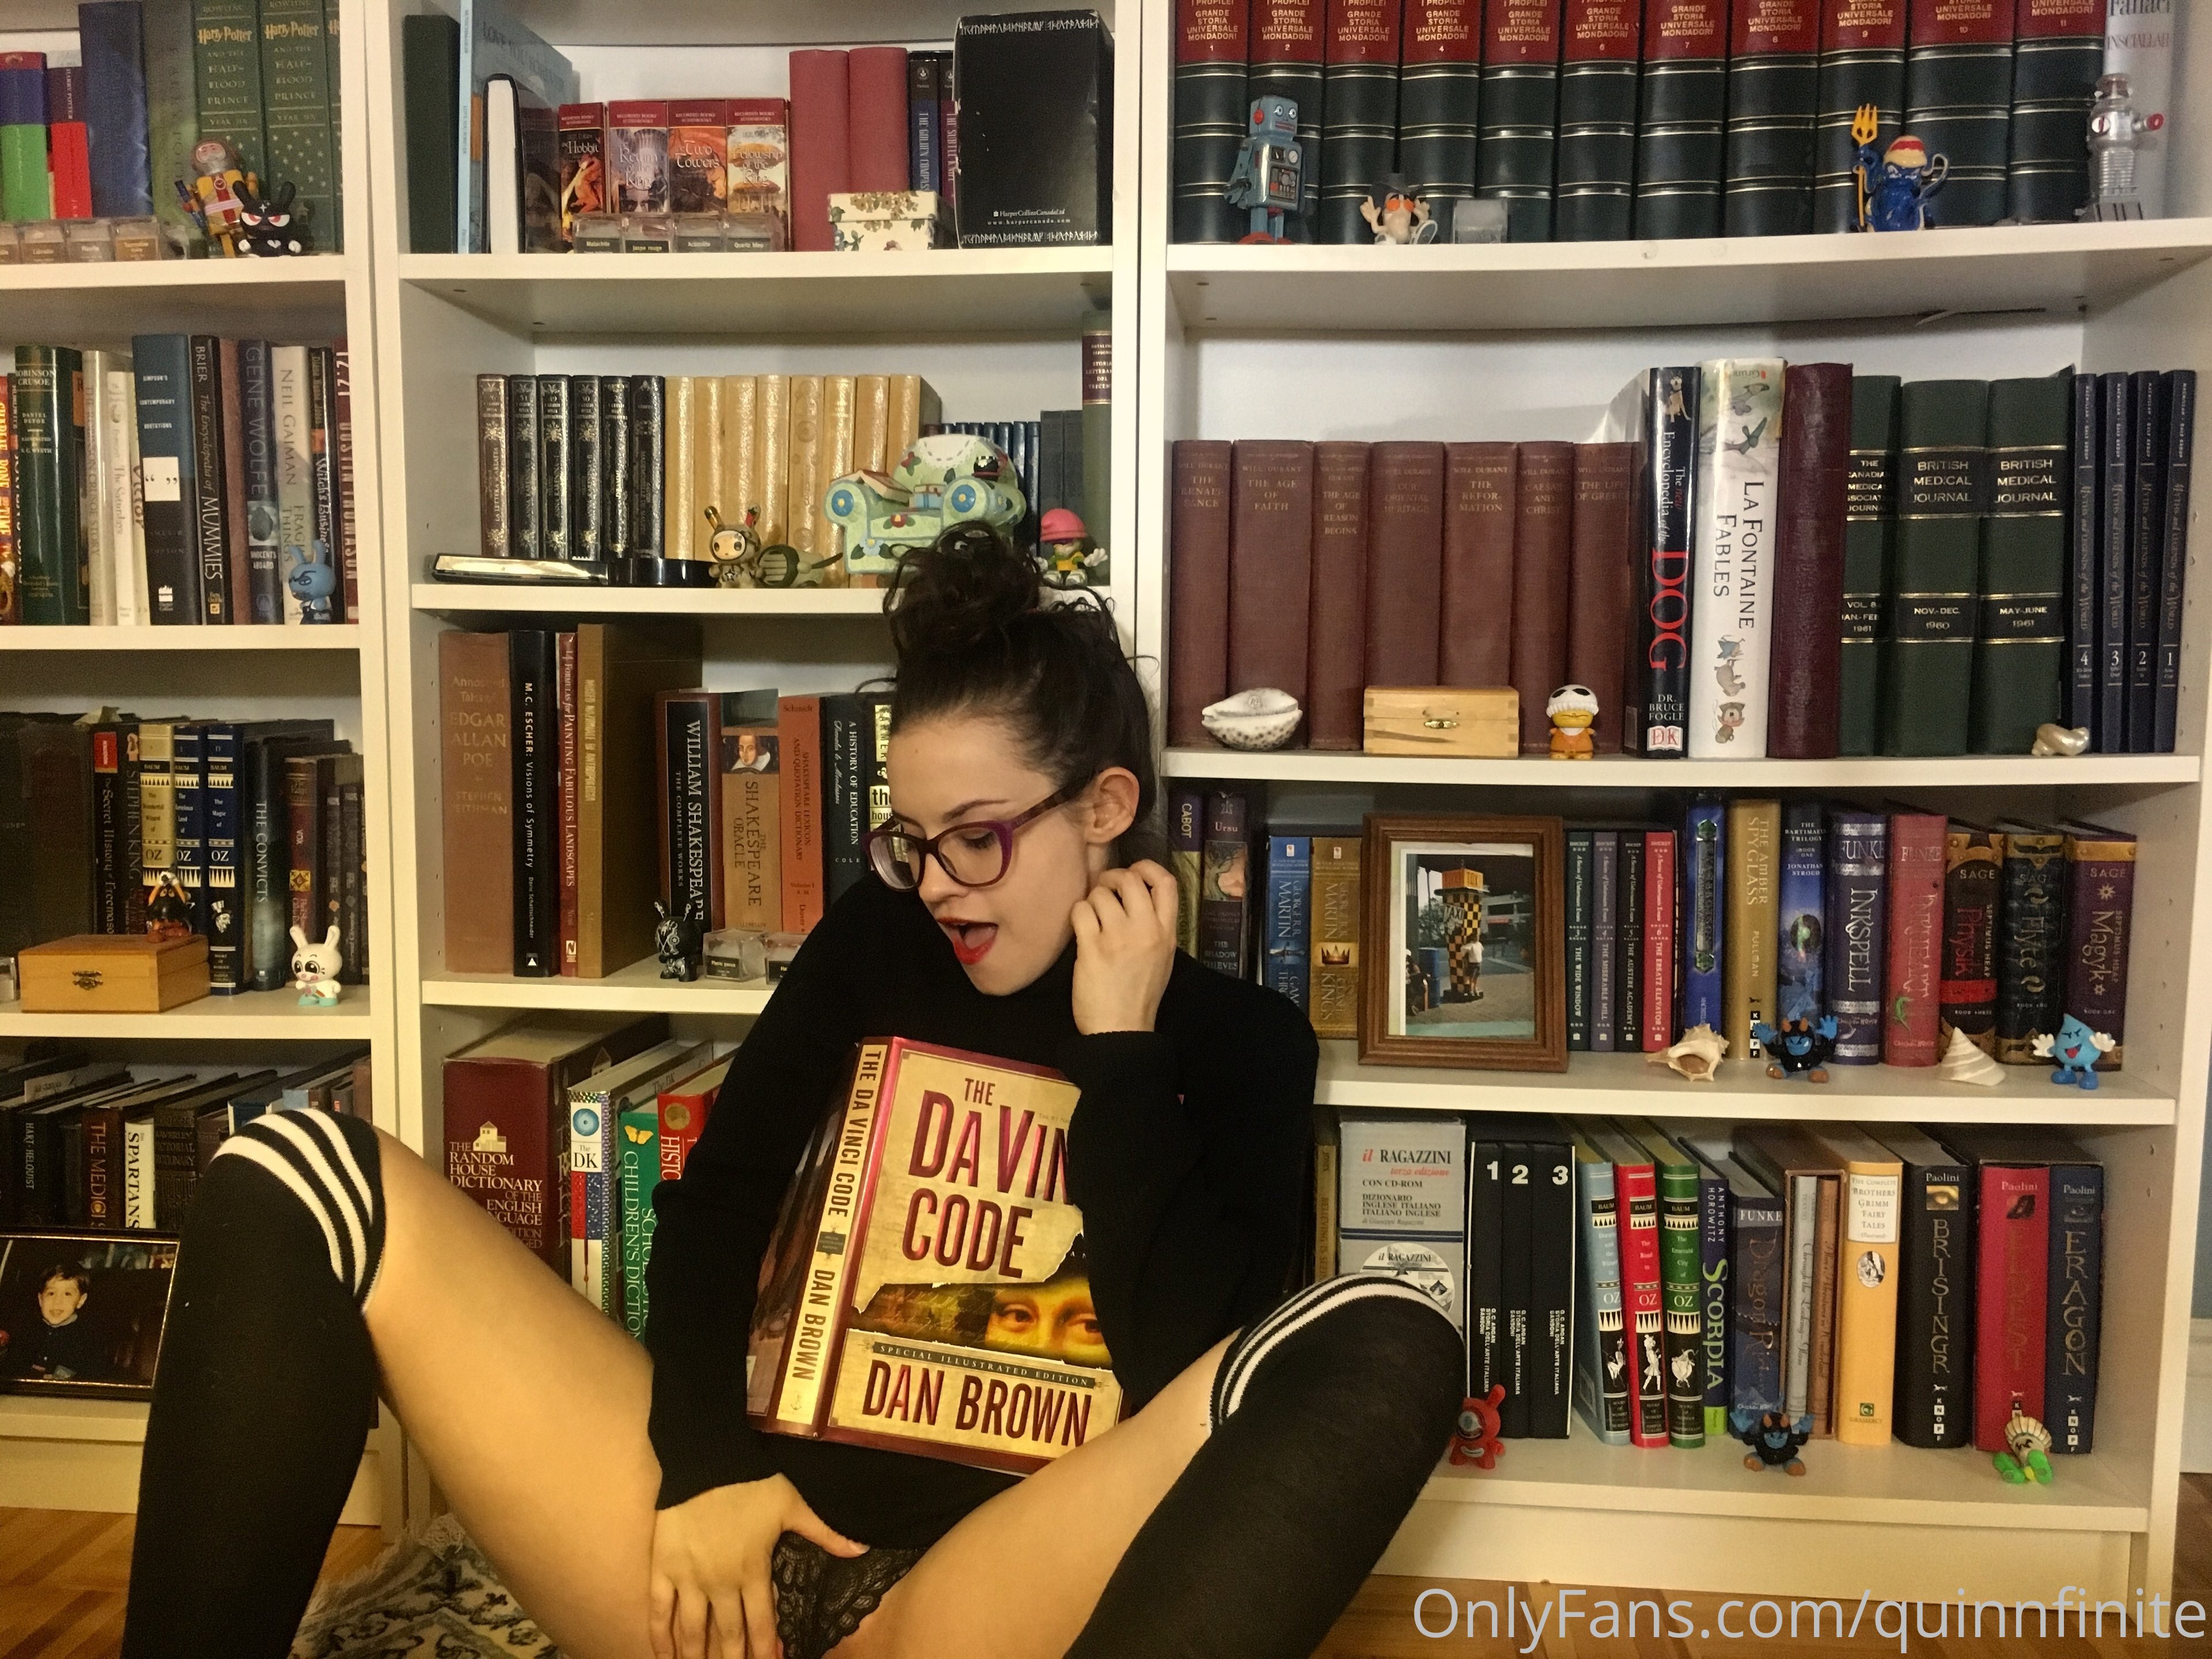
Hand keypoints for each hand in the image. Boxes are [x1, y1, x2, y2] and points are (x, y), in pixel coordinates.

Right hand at [649, 1474, 863, 1658]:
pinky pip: (658, 1610)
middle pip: (727, 1636)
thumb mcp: (793, 1505)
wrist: (706, 1461)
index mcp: (753, 1573)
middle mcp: (721, 1584)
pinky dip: (659, 1636)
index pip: (762, 1625)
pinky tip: (662, 1655)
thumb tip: (862, 1549)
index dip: (767, 1651)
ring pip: (692, 1631)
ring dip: (695, 1656)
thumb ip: (825, 1532)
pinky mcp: (663, 1569)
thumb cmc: (751, 1482)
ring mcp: (689, 1579)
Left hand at [1070, 860, 1178, 1034]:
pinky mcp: (1092, 948)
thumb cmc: (1140, 995)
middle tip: (1104, 888)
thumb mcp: (1163, 958)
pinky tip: (1081, 928)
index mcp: (1167, 933)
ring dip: (1092, 899)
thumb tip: (1138, 896)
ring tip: (1092, 917)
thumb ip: (1156, 926)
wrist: (1121, 1029)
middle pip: (1131, 879)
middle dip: (1113, 877)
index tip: (1135, 871)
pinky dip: (1078, 914)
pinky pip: (1080, 910)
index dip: (1148, 867)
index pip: (1167, 883)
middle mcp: (1145, 930)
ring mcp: (1118, 937)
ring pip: (1100, 893)